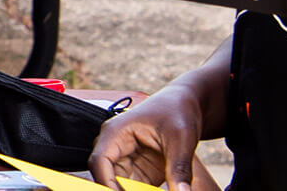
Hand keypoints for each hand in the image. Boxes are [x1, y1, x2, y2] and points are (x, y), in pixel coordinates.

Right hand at [91, 83, 220, 190]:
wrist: (187, 105)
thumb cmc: (178, 111)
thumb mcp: (181, 140)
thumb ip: (179, 169)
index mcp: (116, 133)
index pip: (99, 162)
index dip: (106, 184)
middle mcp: (115, 148)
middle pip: (106, 177)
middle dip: (119, 190)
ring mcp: (126, 161)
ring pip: (120, 186)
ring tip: (155, 189)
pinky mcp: (138, 171)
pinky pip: (134, 189)